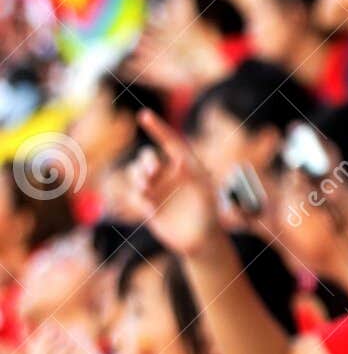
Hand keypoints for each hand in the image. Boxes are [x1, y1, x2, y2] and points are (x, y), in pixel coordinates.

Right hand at [128, 109, 223, 257]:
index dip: (157, 128)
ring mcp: (156, 188)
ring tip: (147, 188)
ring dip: (137, 177)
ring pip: (135, 173)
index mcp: (185, 165)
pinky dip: (137, 198)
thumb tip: (178, 159)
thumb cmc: (209, 212)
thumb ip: (194, 174)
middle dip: (146, 162)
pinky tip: (151, 209)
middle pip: (147, 157)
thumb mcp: (206, 190)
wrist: (201, 238)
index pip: (169, 141)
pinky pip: (132, 194)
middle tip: (152, 173)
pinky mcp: (146, 204)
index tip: (143, 115)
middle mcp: (168, 174)